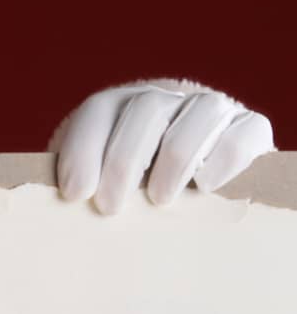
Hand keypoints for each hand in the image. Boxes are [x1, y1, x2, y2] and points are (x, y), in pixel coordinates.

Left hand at [52, 80, 274, 214]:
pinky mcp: (250, 128)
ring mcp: (211, 110)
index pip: (100, 111)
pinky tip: (204, 186)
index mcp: (122, 109)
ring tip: (159, 200)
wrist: (200, 191)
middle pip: (147, 110)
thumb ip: (86, 191)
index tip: (74, 193)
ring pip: (199, 113)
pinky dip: (224, 158)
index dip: (83, 148)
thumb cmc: (136, 198)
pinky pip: (243, 132)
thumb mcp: (106, 189)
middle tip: (110, 207)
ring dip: (175, 158)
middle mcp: (168, 101)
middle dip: (123, 160)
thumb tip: (62, 213)